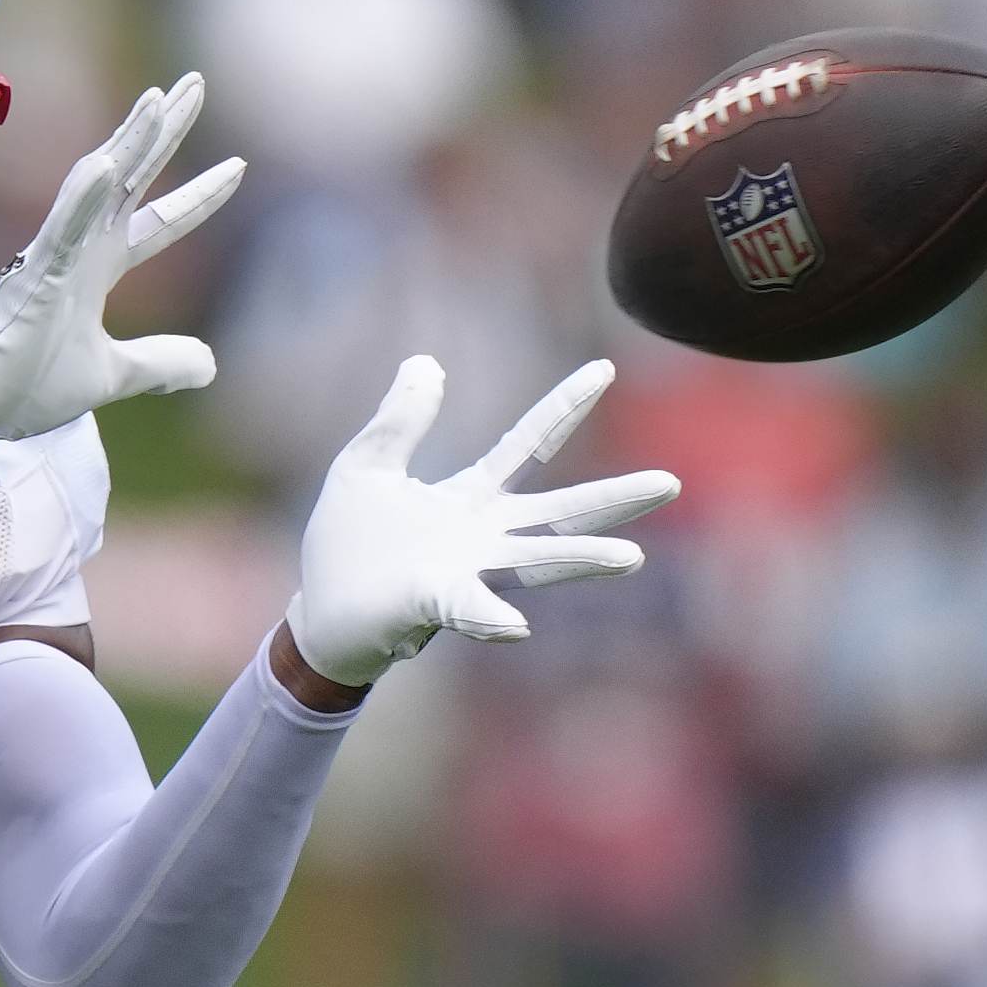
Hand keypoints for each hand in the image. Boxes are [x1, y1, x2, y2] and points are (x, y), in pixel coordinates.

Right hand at [0, 74, 242, 447]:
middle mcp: (83, 248)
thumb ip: (160, 362)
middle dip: (165, 130)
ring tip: (159, 100)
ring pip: (98, 184)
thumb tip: (209, 363)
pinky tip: (108, 162)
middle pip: (134, 177)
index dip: (201, 195)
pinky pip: (63, 226)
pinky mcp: (35, 272)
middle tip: (196, 82)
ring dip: (128, 142)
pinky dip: (84, 195)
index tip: (239, 167)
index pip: (163, 222)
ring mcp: (57, 254)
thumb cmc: (26, 384)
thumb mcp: (112, 374)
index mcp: (100, 268)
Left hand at [285, 356, 680, 686]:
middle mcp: (484, 536)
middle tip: (670, 484)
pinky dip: (491, 615)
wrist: (317, 608)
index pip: (529, 445)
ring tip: (630, 558)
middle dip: (613, 500)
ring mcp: (465, 572)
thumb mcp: (366, 463)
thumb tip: (427, 362)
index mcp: (471, 497)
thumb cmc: (347, 542)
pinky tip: (517, 624)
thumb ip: (400, 419)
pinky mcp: (431, 603)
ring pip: (535, 563)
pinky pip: (468, 609)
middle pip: (559, 512)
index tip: (604, 367)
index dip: (564, 407)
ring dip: (579, 559)